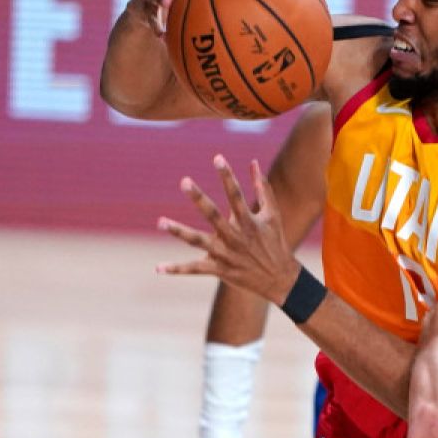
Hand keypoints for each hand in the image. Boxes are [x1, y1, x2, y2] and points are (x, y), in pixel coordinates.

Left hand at [157, 156, 297, 303]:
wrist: (280, 280)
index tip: (218, 157)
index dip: (227, 176)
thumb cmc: (275, 243)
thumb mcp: (272, 215)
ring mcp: (226, 254)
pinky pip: (195, 269)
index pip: (236, 194)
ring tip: (160, 221)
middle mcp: (235, 236)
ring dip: (179, 231)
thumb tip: (253, 162)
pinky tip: (158, 268)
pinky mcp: (219, 270)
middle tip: (184, 181)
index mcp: (248, 221)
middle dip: (199, 198)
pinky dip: (177, 269)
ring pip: (198, 241)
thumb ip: (262, 188)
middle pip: (213, 215)